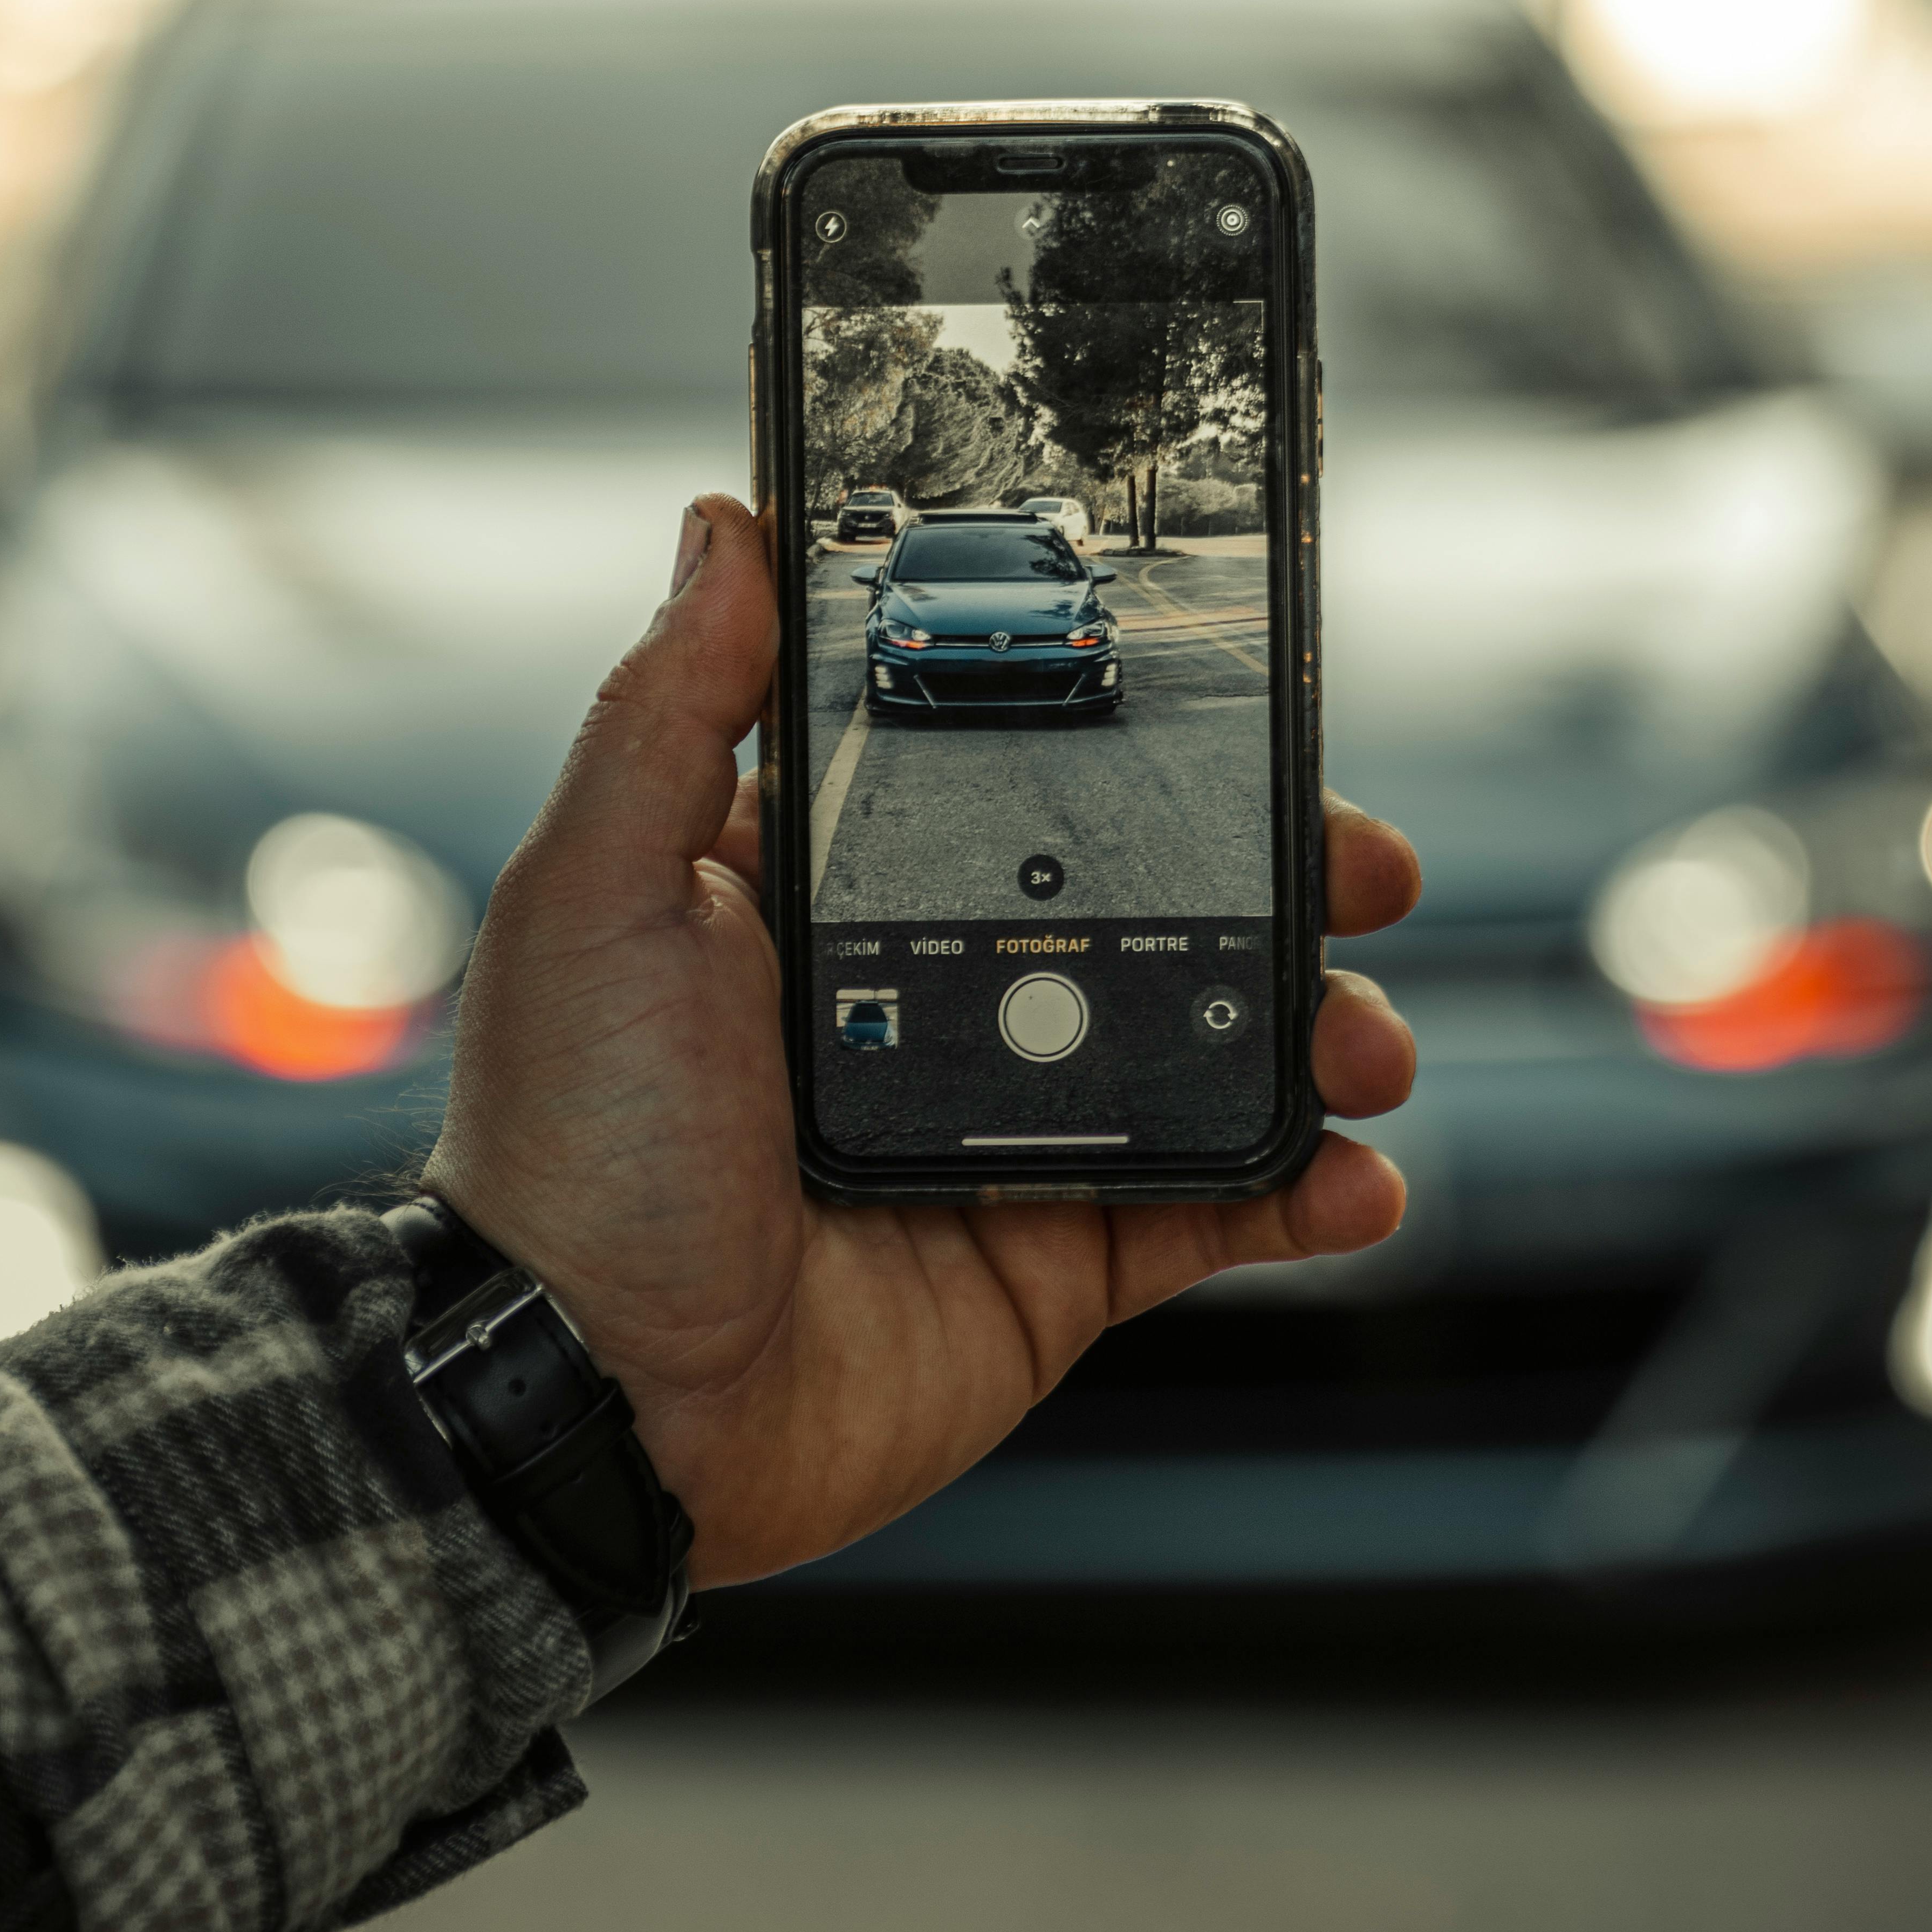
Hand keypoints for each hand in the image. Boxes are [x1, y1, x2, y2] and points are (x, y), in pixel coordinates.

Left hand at [426, 495, 1419, 1587]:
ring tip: (1362, 1042)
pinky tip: (1352, 1173)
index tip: (1239, 708)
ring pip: (1209, 1047)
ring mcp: (1005, 1129)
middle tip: (1359, 864)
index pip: (1012, 783)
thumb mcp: (598, 890)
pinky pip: (1211, 1209)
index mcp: (834, 898)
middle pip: (1150, 902)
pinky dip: (1304, 1189)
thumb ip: (673, 709)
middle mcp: (931, 997)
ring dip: (1317, 1028)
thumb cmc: (569, 1145)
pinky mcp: (1052, 1258)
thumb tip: (723, 527)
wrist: (593, 1404)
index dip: (1135, 743)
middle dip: (1277, 876)